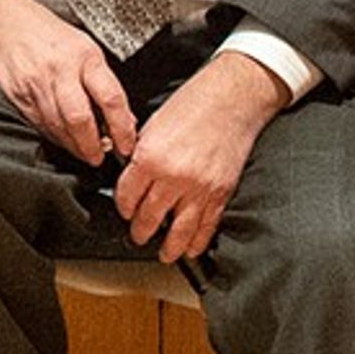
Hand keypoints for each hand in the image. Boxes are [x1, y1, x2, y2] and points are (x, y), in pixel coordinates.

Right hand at [0, 0, 137, 167]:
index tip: (126, 145)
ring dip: (74, 146)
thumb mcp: (85, 47)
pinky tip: (63, 138)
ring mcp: (36, 84)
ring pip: (59, 127)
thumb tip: (123, 119)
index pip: (110, 98)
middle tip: (100, 157)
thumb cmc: (49, 33)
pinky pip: (40, 125)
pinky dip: (55, 137)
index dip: (121, 128)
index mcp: (84, 56)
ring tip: (84, 152)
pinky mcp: (19, 95)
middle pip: (80, 119)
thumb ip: (104, 82)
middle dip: (92, 147)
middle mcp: (60, 70)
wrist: (3, 22)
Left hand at [110, 51, 285, 262]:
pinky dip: (198, 241)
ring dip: (168, 246)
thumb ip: (141, 153)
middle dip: (141, 230)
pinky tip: (191, 249)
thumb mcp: (153, 125)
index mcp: (151, 157)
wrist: (231, 100)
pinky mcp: (220, 193)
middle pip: (150, 216)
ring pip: (179, 230)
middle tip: (137, 235)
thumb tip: (132, 174)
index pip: (128, 195)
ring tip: (163, 253)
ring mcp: (199, 188)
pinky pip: (206, 226)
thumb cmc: (194, 104)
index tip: (124, 210)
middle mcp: (174, 177)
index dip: (123, 206)